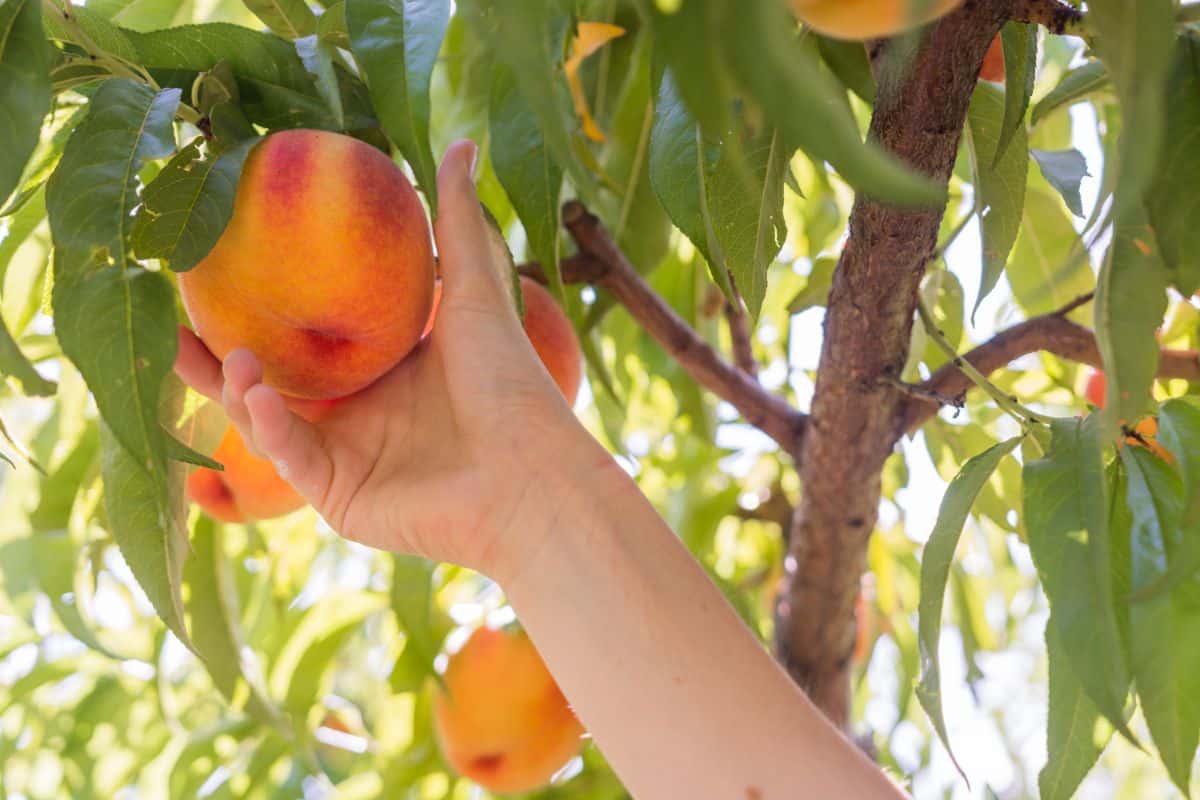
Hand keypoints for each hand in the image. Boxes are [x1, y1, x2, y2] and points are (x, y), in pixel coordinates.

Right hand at [174, 140, 595, 580]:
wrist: (532, 474)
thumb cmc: (509, 385)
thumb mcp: (477, 292)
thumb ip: (459, 221)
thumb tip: (459, 141)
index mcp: (381, 371)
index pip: (307, 337)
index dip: (260, 310)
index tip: (215, 272)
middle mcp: (358, 414)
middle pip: (270, 382)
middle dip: (216, 358)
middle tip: (175, 319)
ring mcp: (345, 459)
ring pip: (265, 423)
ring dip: (235, 390)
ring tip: (220, 351)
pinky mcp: (340, 499)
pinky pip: (290, 460)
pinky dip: (269, 430)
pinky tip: (256, 396)